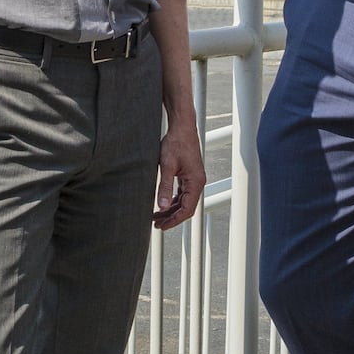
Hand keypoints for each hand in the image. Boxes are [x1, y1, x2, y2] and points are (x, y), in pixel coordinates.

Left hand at [154, 115, 206, 229]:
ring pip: (183, 202)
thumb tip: (161, 205)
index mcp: (195, 182)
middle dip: (171, 217)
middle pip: (186, 208)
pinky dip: (173, 201)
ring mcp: (193, 179)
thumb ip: (164, 187)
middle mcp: (197, 182)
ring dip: (171, 210)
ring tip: (157, 216)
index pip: (187, 210)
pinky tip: (163, 204)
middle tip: (157, 224)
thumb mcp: (167, 166)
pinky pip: (182, 194)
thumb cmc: (177, 142)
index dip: (174, 220)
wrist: (181, 127)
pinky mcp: (188, 175)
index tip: (162, 226)